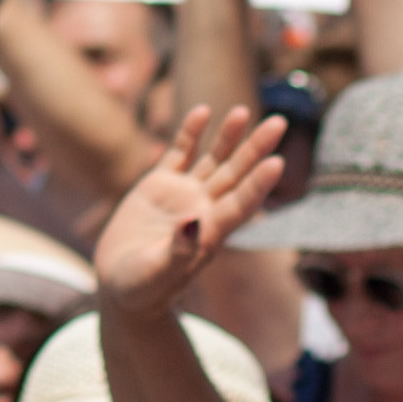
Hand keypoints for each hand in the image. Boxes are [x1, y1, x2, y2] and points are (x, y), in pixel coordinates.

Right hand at [94, 103, 287, 315]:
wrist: (121, 286)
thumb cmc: (141, 290)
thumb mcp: (156, 275)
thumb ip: (176, 252)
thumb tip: (192, 223)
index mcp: (209, 234)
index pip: (241, 204)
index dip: (259, 184)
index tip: (278, 163)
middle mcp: (203, 209)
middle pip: (236, 174)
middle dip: (257, 149)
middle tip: (280, 122)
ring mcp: (183, 195)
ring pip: (213, 160)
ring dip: (229, 136)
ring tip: (243, 111)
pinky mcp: (159, 185)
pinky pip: (179, 153)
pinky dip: (190, 133)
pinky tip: (202, 111)